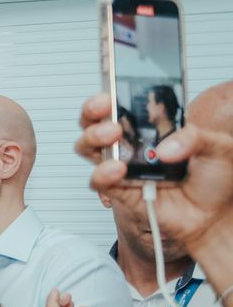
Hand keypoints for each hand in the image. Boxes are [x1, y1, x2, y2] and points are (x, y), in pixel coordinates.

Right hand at [78, 92, 232, 255]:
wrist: (214, 217)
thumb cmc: (214, 181)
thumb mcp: (218, 147)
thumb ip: (196, 137)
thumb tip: (166, 146)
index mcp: (151, 129)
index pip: (121, 105)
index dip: (108, 95)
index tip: (111, 89)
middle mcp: (131, 145)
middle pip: (93, 122)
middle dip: (92, 111)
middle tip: (106, 108)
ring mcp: (123, 168)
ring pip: (88, 148)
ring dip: (93, 137)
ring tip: (112, 135)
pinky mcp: (121, 191)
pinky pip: (98, 181)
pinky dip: (103, 173)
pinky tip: (119, 168)